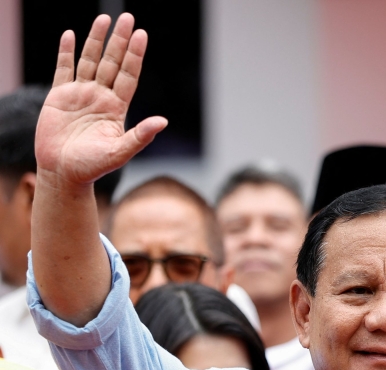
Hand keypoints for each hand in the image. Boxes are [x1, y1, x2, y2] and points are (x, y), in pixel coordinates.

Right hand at [35, 14, 166, 186]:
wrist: (64, 174)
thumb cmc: (93, 167)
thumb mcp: (120, 152)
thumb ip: (141, 136)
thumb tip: (164, 121)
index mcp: (116, 108)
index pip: (128, 75)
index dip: (135, 55)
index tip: (142, 35)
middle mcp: (100, 97)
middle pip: (112, 62)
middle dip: (119, 40)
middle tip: (128, 17)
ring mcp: (80, 95)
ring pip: (90, 61)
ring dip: (96, 40)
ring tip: (104, 18)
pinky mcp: (59, 97)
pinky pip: (64, 69)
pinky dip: (67, 52)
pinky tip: (71, 35)